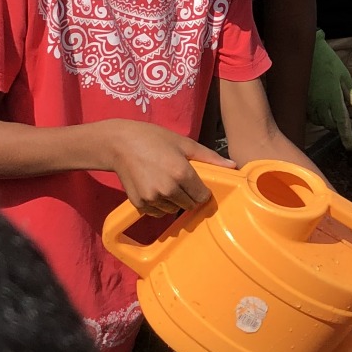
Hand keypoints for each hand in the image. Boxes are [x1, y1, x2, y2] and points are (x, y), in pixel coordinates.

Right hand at [102, 122, 231, 216]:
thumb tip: (233, 166)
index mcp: (181, 173)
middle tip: (179, 181)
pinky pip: (157, 213)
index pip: (202, 196)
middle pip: (189, 205)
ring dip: (174, 202)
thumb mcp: (183, 143)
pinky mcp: (140, 204)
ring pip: (173, 210)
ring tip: (165, 183)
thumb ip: (209, 157)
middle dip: (188, 196)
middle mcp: (167, 189)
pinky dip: (159, 205)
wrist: (118, 144)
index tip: (197, 184)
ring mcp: (152, 198)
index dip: (201, 190)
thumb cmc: (152, 138)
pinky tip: (154, 188)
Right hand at [307, 31, 351, 148]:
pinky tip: (320, 106)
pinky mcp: (301, 99)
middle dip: (336, 125)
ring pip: (318, 120)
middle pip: (329, 124)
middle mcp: (320, 103)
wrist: (306, 51)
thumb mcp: (344, 75)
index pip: (341, 121)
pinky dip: (316, 115)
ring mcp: (309, 102)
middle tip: (342, 119)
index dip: (346, 135)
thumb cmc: (329, 61)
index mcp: (333, 97)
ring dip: (326, 120)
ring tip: (331, 110)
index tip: (350, 147)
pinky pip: (310, 114)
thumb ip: (351, 93)